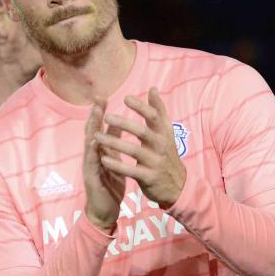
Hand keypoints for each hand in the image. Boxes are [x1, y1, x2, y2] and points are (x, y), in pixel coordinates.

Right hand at [83, 98, 124, 231]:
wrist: (105, 211)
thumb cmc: (110, 185)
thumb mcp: (114, 160)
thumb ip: (114, 143)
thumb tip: (118, 123)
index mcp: (100, 151)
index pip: (100, 128)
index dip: (101, 112)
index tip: (104, 95)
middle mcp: (92, 156)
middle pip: (92, 132)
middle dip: (95, 115)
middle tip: (98, 98)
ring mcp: (90, 167)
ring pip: (89, 145)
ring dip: (92, 129)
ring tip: (95, 114)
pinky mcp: (91, 179)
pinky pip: (91, 164)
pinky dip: (92, 153)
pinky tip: (93, 143)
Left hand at [94, 88, 186, 206]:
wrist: (177, 186)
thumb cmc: (166, 155)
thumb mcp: (166, 133)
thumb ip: (159, 111)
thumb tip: (153, 88)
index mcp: (164, 133)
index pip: (154, 116)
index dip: (141, 106)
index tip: (126, 98)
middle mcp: (161, 146)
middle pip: (142, 132)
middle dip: (124, 123)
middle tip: (107, 116)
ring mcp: (155, 162)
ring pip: (134, 150)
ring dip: (114, 143)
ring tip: (97, 137)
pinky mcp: (149, 177)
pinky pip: (131, 170)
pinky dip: (117, 165)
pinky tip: (103, 159)